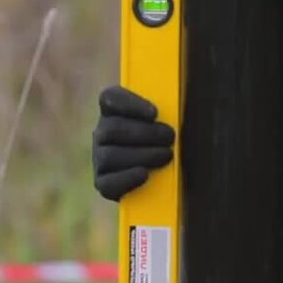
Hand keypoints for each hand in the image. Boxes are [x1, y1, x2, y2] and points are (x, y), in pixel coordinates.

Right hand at [92, 85, 174, 201]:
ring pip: (108, 156)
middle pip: (111, 128)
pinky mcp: (103, 183)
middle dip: (144, 133)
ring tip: (166, 155)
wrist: (165, 177)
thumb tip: (183, 109)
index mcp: (115, 110)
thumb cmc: (169, 139)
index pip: (109, 98)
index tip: (155, 113)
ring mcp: (100, 159)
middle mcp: (103, 133)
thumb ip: (170, 111)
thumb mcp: (169, 120)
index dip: (129, 104)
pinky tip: (144, 174)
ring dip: (141, 155)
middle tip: (170, 137)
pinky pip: (106, 183)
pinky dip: (126, 178)